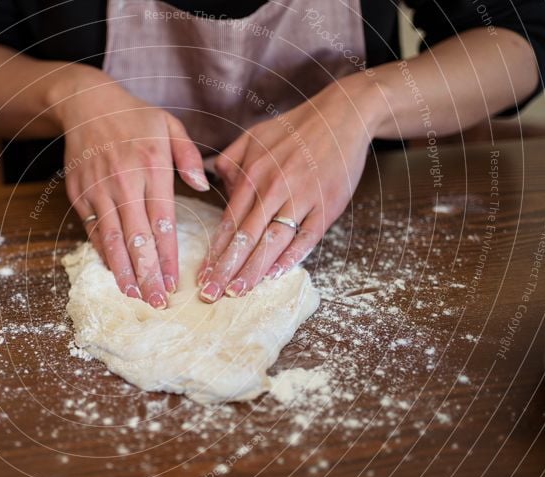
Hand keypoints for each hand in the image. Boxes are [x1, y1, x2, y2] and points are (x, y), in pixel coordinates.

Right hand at [54, 67, 208, 307]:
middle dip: (147, 273)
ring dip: (122, 270)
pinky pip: (94, 229)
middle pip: (136, 236)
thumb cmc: (134, 117)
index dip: (167, 255)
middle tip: (156, 302)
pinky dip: (104, 252)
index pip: (162, 220)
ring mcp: (98, 188)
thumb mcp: (169, 125)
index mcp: (151, 166)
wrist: (86, 104)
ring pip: (111, 238)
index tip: (174, 282)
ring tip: (133, 295)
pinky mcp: (79, 193)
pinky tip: (114, 272)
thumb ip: (187, 156)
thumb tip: (202, 185)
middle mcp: (124, 180)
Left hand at [197, 75, 384, 301]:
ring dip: (254, 270)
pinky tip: (276, 275)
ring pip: (273, 241)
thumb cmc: (295, 128)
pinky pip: (308, 237)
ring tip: (237, 292)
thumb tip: (213, 182)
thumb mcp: (254, 136)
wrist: (342, 115)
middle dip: (226, 269)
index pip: (229, 222)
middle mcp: (275, 189)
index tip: (202, 275)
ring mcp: (302, 198)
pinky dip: (292, 256)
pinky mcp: (328, 205)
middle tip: (210, 294)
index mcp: (254, 175)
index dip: (215, 252)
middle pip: (246, 237)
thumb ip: (231, 161)